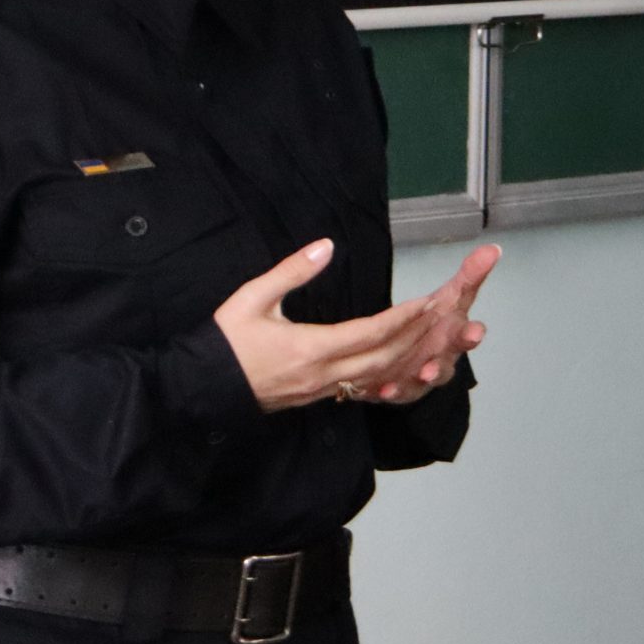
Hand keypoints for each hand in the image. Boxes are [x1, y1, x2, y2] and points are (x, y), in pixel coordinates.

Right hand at [212, 239, 436, 412]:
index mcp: (310, 348)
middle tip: (444, 316)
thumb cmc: (223, 342)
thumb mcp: (251, 298)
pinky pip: (361, 387)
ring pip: (375, 376)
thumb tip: (325, 246)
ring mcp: (321, 390)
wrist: (199, 389)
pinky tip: (401, 363)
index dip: (403, 318)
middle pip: (383, 358)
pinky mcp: (316, 397)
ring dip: (407, 356)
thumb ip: (290, 272)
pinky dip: (386, 374)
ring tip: (431, 336)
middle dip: (417, 337)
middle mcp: (322, 374)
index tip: (428, 301)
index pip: (369, 333)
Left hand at [343, 243, 501, 404]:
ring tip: (406, 380)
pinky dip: (391, 392)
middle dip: (439, 366)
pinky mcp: (402, 388)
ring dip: (414, 382)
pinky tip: (382, 390)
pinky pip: (395, 392)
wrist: (412, 349)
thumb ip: (469, 274)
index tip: (474, 332)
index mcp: (456, 333)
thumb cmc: (436, 320)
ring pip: (420, 382)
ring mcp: (422, 376)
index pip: (468, 332)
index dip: (472, 334)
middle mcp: (443, 358)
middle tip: (429, 370)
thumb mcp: (450, 296)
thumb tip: (493, 248)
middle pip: (445, 363)